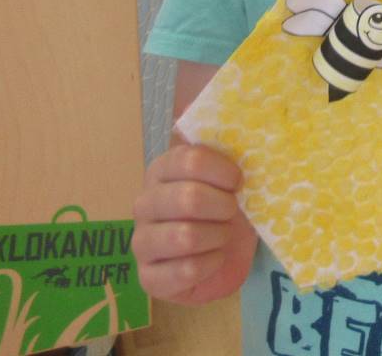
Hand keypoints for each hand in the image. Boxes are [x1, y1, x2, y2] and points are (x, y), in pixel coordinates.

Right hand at [131, 143, 257, 304]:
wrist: (226, 254)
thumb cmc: (226, 207)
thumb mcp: (228, 174)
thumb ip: (218, 141)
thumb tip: (199, 103)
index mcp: (162, 170)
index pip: (188, 159)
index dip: (222, 170)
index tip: (239, 181)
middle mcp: (145, 203)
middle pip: (188, 198)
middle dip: (222, 207)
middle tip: (232, 211)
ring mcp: (142, 242)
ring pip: (185, 237)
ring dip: (217, 236)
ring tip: (223, 235)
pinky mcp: (148, 278)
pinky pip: (185, 270)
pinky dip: (211, 263)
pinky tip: (214, 258)